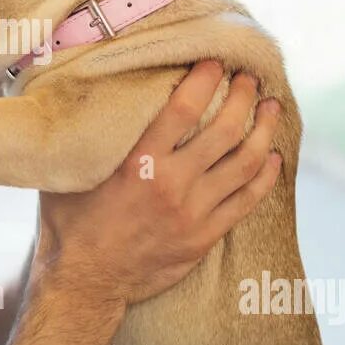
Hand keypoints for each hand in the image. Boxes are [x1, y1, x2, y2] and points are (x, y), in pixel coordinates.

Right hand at [34, 60, 282, 305]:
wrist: (86, 283)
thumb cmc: (71, 224)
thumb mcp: (71, 172)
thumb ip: (89, 137)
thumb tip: (91, 98)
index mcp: (138, 163)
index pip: (182, 108)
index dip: (204, 79)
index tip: (215, 61)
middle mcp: (171, 185)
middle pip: (224, 130)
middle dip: (242, 97)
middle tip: (249, 78)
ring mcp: (193, 213)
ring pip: (244, 163)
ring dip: (263, 130)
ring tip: (270, 107)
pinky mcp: (204, 237)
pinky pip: (247, 201)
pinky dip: (265, 176)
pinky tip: (273, 156)